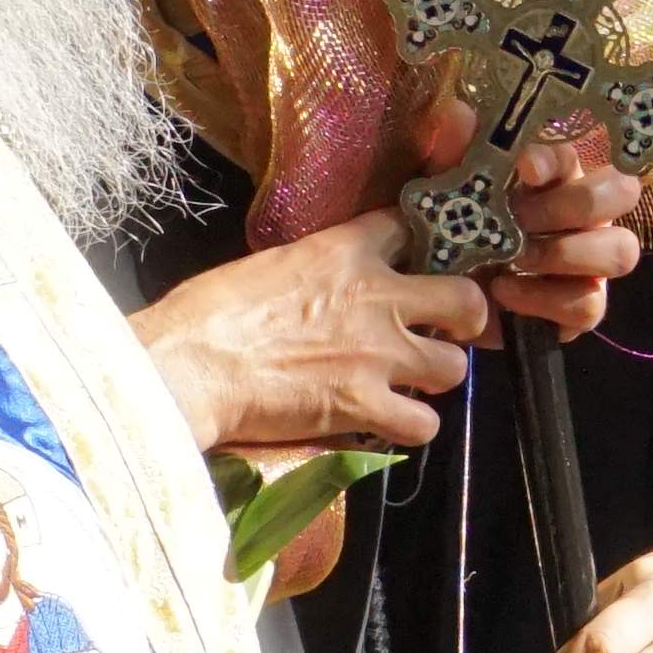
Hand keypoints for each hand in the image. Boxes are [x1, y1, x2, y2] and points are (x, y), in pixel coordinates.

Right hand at [134, 215, 490, 451]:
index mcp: (345, 250)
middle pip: (464, 299)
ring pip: (454, 367)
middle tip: (447, 332)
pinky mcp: (366, 404)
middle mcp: (376, 296)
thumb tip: (325, 285)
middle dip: (464, 319)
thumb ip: (316, 269)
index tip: (422, 263)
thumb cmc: (207, 312)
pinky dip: (412, 426)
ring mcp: (378, 352)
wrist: (188, 365)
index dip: (424, 246)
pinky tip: (390, 422)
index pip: (411, 226)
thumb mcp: (269, 265)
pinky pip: (424, 423)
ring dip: (436, 377)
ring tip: (411, 383)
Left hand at [416, 92, 647, 341]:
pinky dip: (547, 298)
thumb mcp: (440, 192)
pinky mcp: (582, 307)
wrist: (438, 298)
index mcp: (555, 178)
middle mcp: (585, 215)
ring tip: (518, 257)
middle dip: (574, 204)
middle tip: (522, 218)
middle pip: (621, 193)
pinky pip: (590, 305)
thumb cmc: (452, 233)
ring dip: (569, 253)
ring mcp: (591, 263)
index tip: (523, 167)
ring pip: (621, 251)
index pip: (572, 156)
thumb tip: (459, 114)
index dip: (554, 159)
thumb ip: (450, 157)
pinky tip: (505, 290)